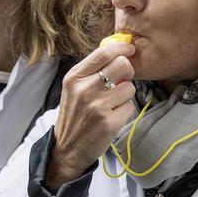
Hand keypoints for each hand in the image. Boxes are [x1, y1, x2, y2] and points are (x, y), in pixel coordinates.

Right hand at [46, 42, 137, 187]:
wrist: (67, 149)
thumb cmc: (74, 115)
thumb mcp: (74, 88)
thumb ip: (92, 71)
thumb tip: (118, 52)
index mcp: (74, 77)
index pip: (104, 52)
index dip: (122, 48)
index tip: (130, 49)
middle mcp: (84, 89)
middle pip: (122, 65)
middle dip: (128, 72)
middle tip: (122, 80)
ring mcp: (97, 106)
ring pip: (130, 88)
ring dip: (126, 95)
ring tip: (112, 104)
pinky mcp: (109, 123)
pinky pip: (130, 107)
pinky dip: (125, 112)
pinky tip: (112, 117)